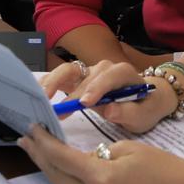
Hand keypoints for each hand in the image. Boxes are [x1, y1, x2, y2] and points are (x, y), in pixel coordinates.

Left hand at [17, 125, 183, 183]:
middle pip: (56, 175)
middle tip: (26, 138)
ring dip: (50, 168)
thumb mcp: (126, 148)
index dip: (44, 142)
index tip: (32, 127)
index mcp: (101, 178)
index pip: (61, 158)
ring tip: (37, 150)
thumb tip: (77, 157)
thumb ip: (96, 153)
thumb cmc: (161, 165)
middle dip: (39, 155)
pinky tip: (60, 167)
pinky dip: (65, 180)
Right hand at [40, 59, 176, 132]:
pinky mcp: (77, 80)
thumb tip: (109, 109)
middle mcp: (103, 69)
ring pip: (67, 71)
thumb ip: (129, 112)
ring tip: (41, 100)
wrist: (146, 101)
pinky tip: (37, 97)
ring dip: (52, 83)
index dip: (96, 87)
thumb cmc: (145, 107)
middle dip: (69, 90)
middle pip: (83, 72)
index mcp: (122, 73)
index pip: (108, 76)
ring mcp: (88, 73)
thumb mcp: (144, 115)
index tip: (85, 104)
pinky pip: (60, 79)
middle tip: (58, 109)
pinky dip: (48, 85)